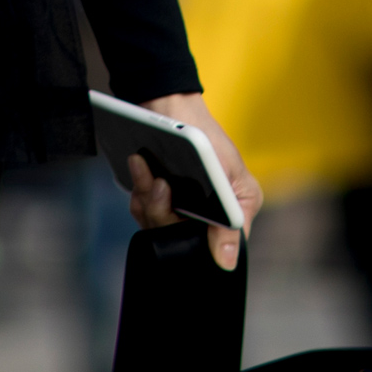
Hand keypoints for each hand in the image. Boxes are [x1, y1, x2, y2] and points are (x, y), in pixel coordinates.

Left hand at [127, 92, 261, 270]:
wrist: (174, 107)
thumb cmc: (210, 139)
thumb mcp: (231, 176)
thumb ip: (232, 221)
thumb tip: (228, 264)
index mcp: (225, 219)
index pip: (207, 252)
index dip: (190, 244)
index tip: (180, 219)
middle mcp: (198, 220)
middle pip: (175, 240)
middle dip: (162, 211)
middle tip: (161, 184)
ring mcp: (174, 210)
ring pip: (155, 225)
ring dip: (147, 197)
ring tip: (146, 168)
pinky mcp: (153, 200)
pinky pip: (141, 209)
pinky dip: (139, 190)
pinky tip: (140, 168)